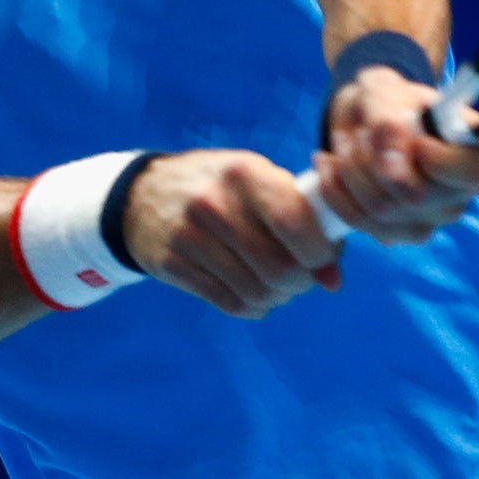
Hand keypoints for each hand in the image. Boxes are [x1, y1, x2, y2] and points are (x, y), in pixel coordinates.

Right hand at [121, 150, 342, 317]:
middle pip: (280, 268)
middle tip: (301, 276)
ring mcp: (189, 236)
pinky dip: (253, 306)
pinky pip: (231, 304)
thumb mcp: (258, 181)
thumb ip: (302, 219)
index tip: (323, 257)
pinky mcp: (172, 266)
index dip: (320, 251)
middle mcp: (214, 203)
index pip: (295, 222)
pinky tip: (252, 290)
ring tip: (277, 283)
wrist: (144, 195)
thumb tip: (334, 281)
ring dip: (278, 297)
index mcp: (244, 173)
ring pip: (257, 292)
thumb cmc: (222, 187)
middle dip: (301, 281)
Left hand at [314, 67, 478, 244]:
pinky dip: (335, 189)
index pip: (475, 174)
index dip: (441, 161)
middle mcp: (459, 195)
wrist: (366, 118)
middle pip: (416, 197)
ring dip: (349, 172)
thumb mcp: (385, 92)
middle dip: (373, 160)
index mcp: (476, 153)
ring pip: (380, 211)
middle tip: (359, 132)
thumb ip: (390, 123)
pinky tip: (329, 163)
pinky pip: (358, 221)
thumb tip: (393, 170)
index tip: (415, 139)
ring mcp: (428, 220)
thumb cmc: (388, 100)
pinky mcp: (394, 233)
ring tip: (343, 142)